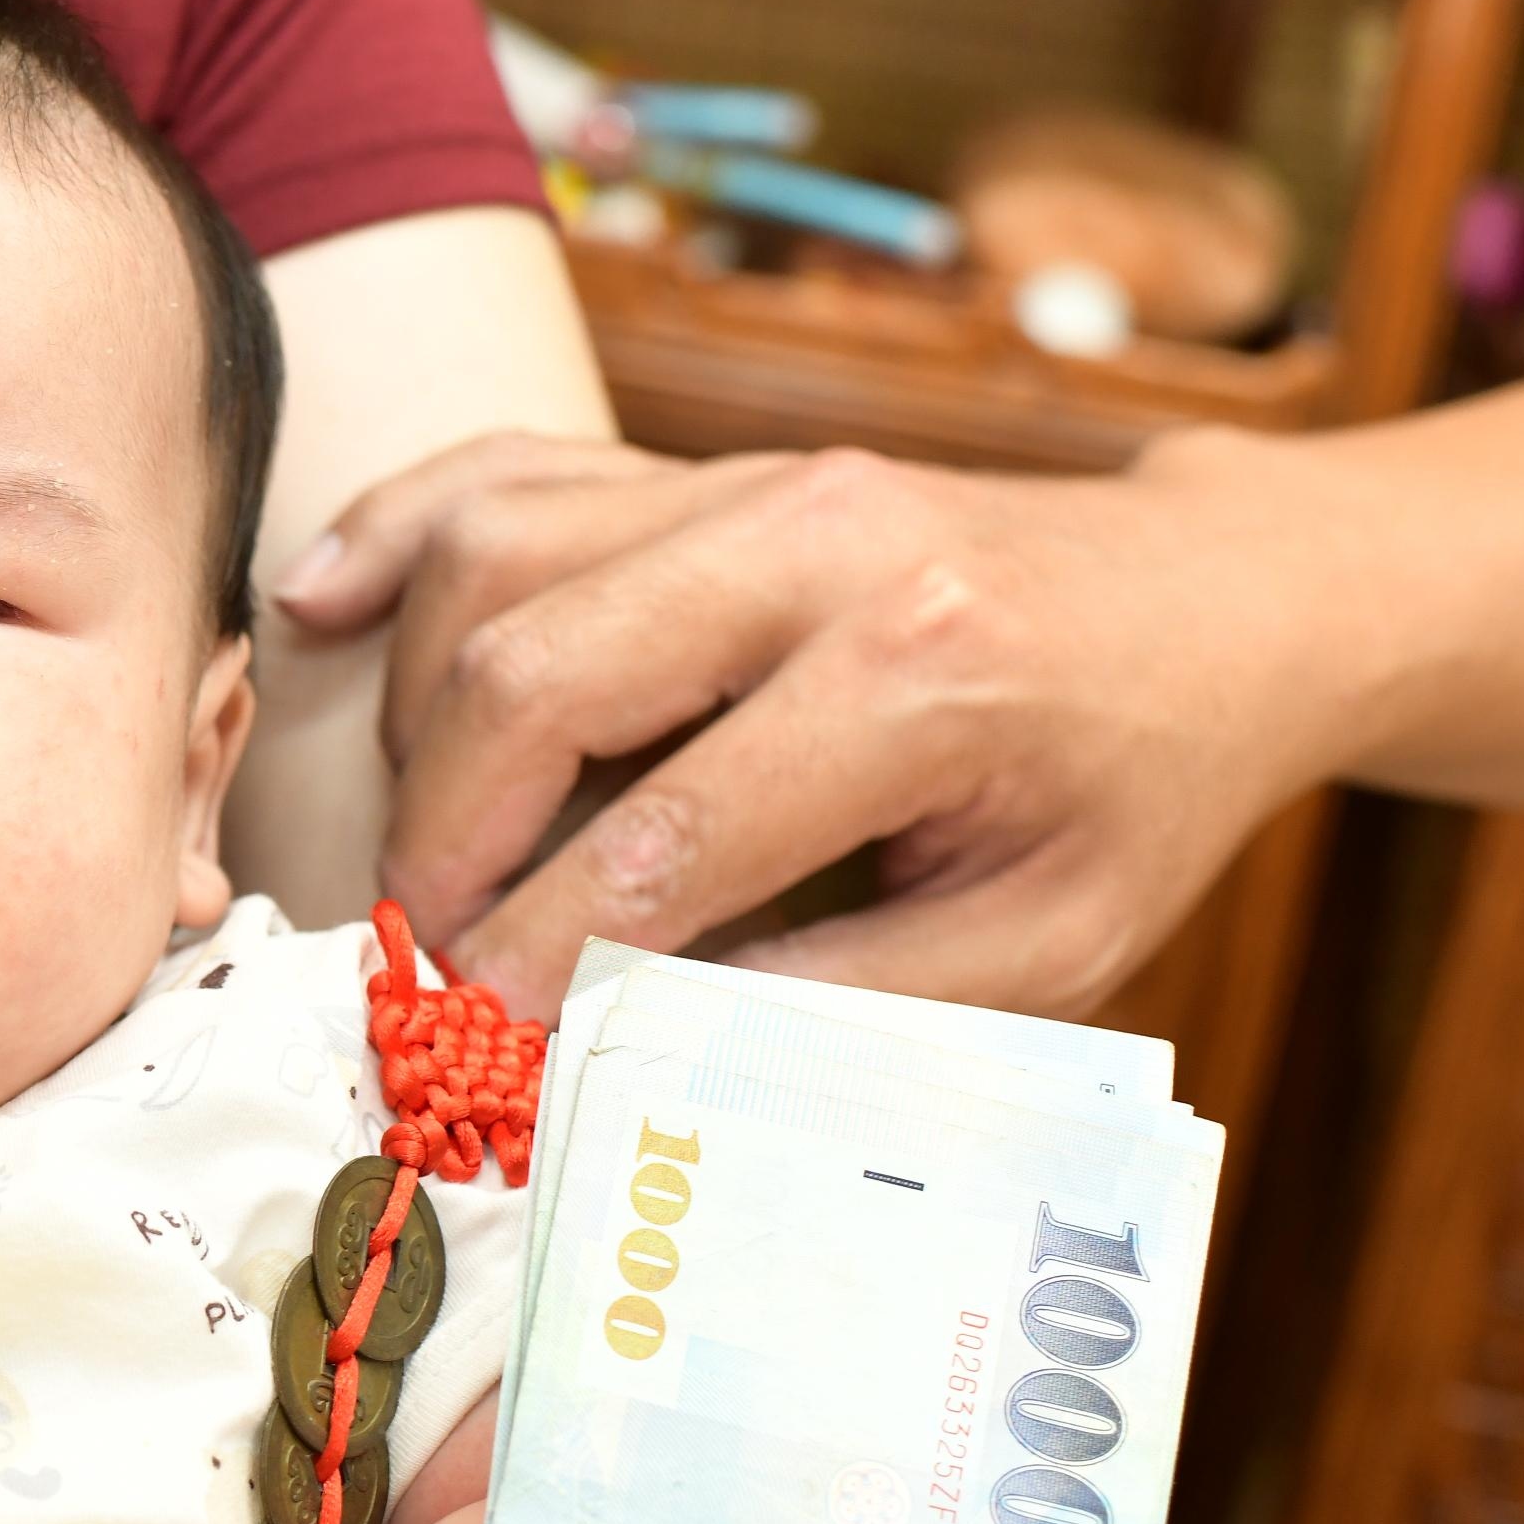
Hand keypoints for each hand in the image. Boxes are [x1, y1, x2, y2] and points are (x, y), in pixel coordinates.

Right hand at [267, 428, 1380, 1015]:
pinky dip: (389, 536)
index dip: (539, 959)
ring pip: (490, 571)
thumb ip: (839, 1004)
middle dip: (440, 843)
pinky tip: (312, 608)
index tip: (475, 1053)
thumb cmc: (1129, 791)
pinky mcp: (697, 462)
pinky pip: (500, 474)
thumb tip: (624, 1060)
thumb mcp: (1040, 947)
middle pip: (529, 677)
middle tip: (424, 964)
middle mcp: (818, 545)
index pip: (657, 838)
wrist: (1210, 605)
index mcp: (921, 676)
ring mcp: (745, 480)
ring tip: (430, 852)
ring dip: (414, 725)